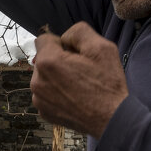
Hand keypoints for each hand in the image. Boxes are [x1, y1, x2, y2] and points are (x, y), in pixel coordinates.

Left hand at [31, 22, 127, 137]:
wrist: (112, 119)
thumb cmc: (107, 84)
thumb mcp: (101, 46)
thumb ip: (78, 32)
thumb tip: (65, 38)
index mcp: (48, 62)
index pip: (44, 39)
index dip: (62, 43)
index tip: (77, 54)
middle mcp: (37, 81)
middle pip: (44, 59)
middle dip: (59, 60)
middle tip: (82, 71)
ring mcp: (39, 99)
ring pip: (45, 77)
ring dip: (57, 77)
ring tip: (80, 86)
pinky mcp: (44, 112)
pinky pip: (47, 94)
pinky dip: (58, 93)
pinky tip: (75, 97)